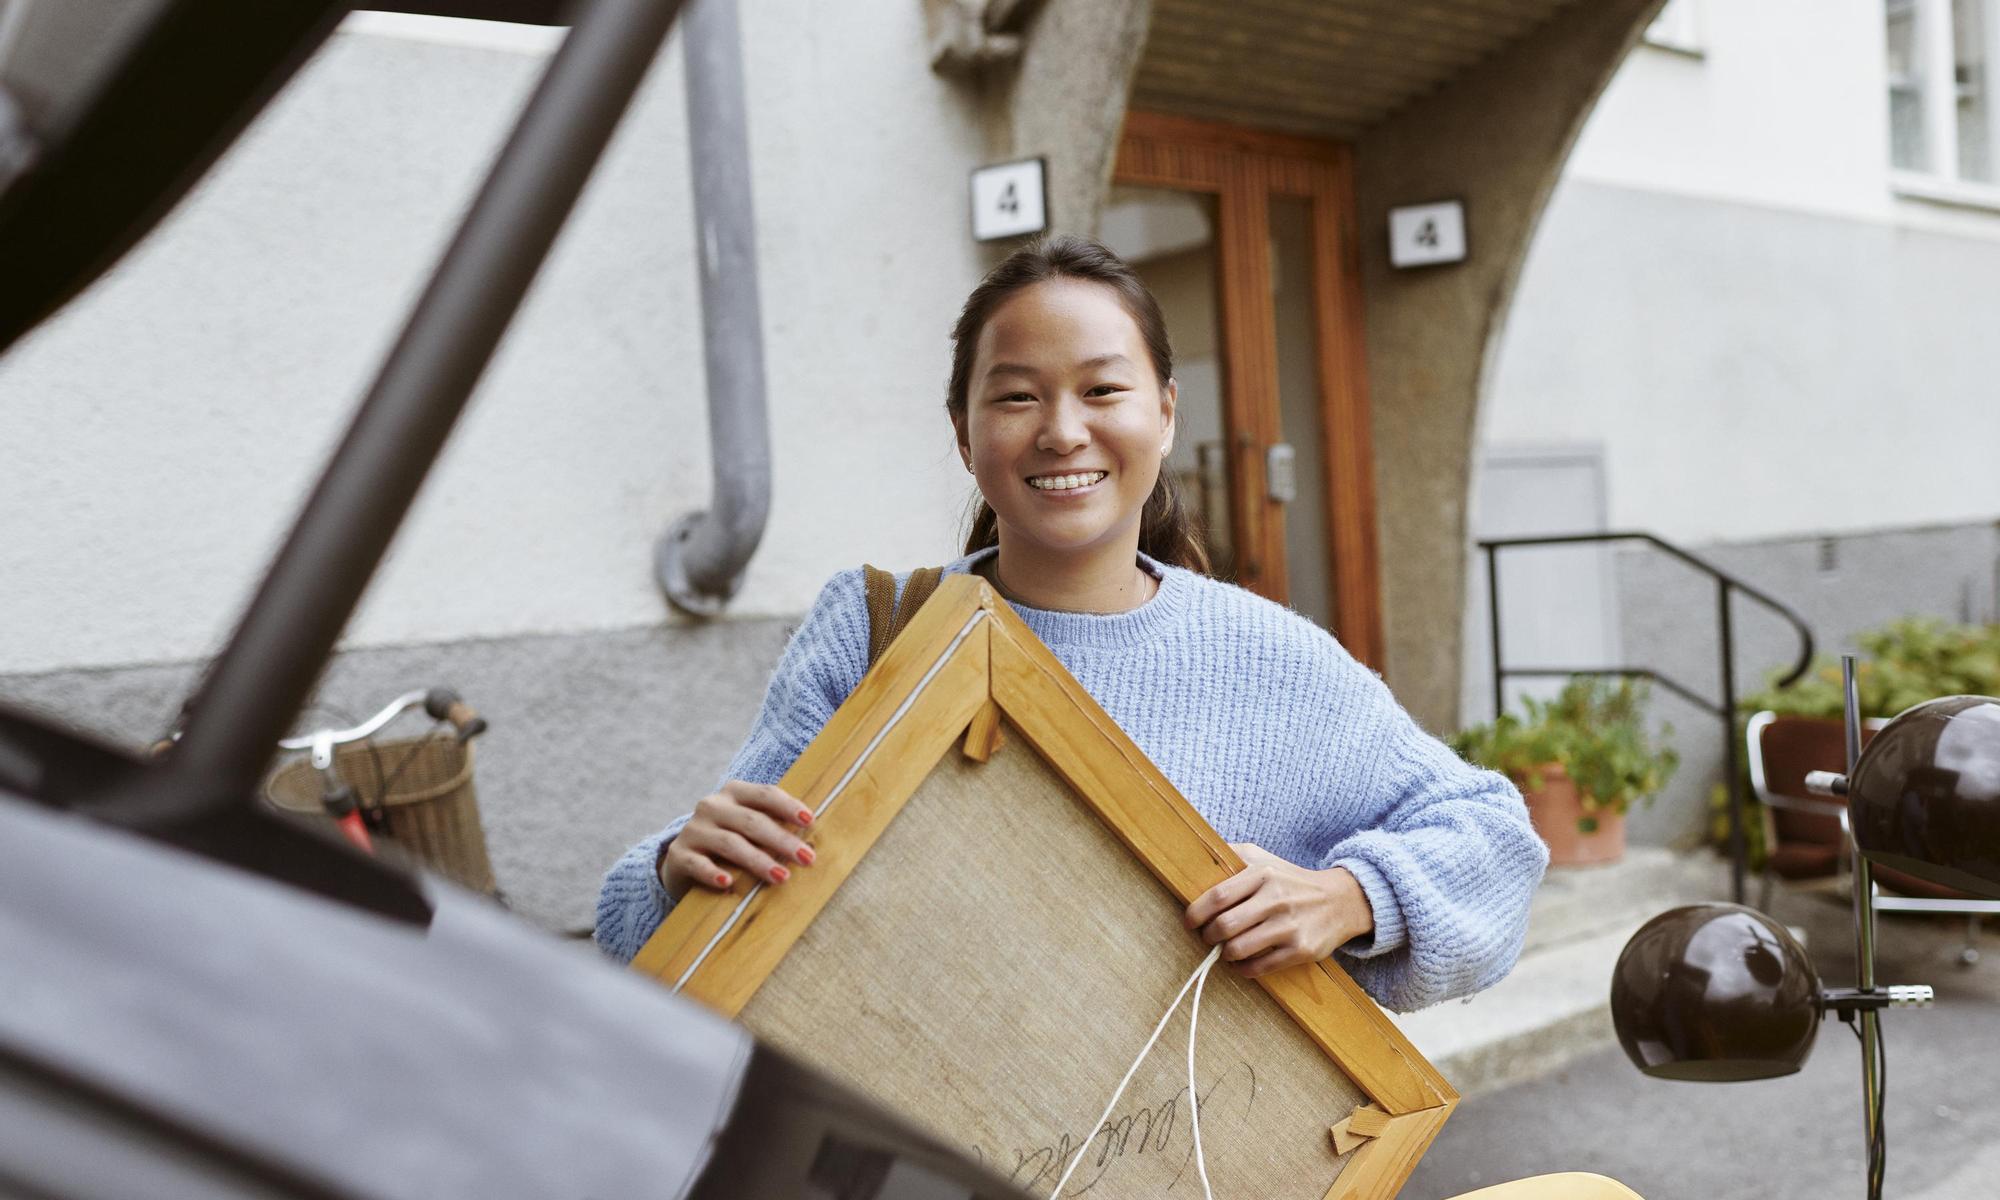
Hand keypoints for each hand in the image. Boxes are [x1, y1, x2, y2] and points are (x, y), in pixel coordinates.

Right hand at [660, 781, 815, 899]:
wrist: (685, 859)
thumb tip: (814, 841)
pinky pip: (697, 864)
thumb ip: (773, 825)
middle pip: (752, 821)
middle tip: (807, 858)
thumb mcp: (749, 827)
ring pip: (730, 843)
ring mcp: (694, 830)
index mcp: (734, 792)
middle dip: (782, 840)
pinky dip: (713, 873)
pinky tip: (728, 883)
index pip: (765, 794)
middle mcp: (712, 806)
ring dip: (758, 860)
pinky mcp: (679, 854)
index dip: (788, 806)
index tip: (810, 822)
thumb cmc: (731, 842)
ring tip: (782, 876)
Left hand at [1183, 843, 1373, 977]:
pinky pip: (1260, 967)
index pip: (1218, 896)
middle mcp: (1276, 899)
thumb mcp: (1263, 859)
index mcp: (1263, 875)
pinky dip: (1243, 969)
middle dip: (1208, 936)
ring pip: (1239, 949)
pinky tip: (1241, 963)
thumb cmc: (1290, 881)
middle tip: (1208, 937)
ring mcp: (1289, 926)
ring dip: (1224, 954)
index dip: (1196, 912)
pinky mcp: (1301, 950)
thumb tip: (1196, 854)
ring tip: (1225, 950)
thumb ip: (1231, 854)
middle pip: (1225, 926)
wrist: (1340, 900)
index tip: (1190, 921)